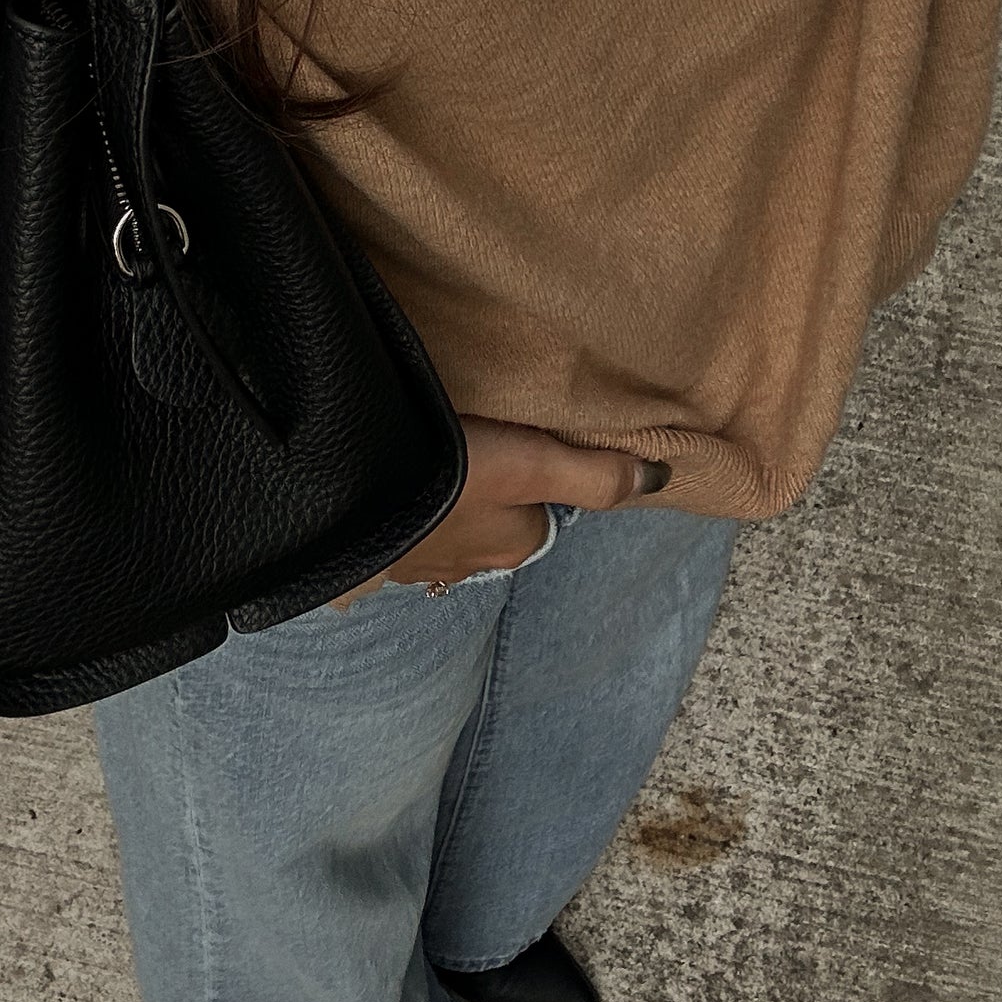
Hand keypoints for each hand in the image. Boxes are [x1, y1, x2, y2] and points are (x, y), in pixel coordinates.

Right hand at [330, 417, 671, 606]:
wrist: (339, 494)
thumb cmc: (446, 476)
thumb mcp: (530, 462)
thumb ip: (594, 474)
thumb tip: (662, 479)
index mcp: (512, 543)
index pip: (542, 513)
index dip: (540, 475)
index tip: (522, 437)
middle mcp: (468, 564)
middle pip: (491, 524)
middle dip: (486, 494)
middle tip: (474, 440)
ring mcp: (412, 563)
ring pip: (439, 531)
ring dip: (437, 506)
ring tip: (425, 458)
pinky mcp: (363, 555)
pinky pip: (386, 538)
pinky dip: (387, 520)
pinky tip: (376, 492)